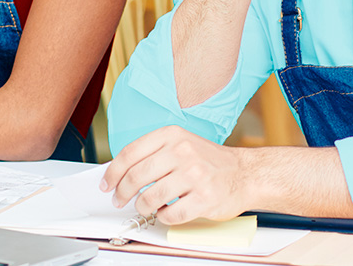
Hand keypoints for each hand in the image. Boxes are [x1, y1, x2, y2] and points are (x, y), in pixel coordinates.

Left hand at [100, 125, 251, 224]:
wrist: (246, 173)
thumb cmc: (209, 161)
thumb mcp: (181, 144)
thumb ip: (154, 153)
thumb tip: (120, 172)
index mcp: (172, 135)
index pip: (131, 153)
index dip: (113, 171)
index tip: (107, 184)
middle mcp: (183, 152)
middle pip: (137, 176)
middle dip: (123, 192)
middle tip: (120, 200)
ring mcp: (195, 175)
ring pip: (151, 197)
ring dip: (143, 206)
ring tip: (145, 207)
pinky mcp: (204, 198)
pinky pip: (171, 214)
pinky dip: (164, 217)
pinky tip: (167, 212)